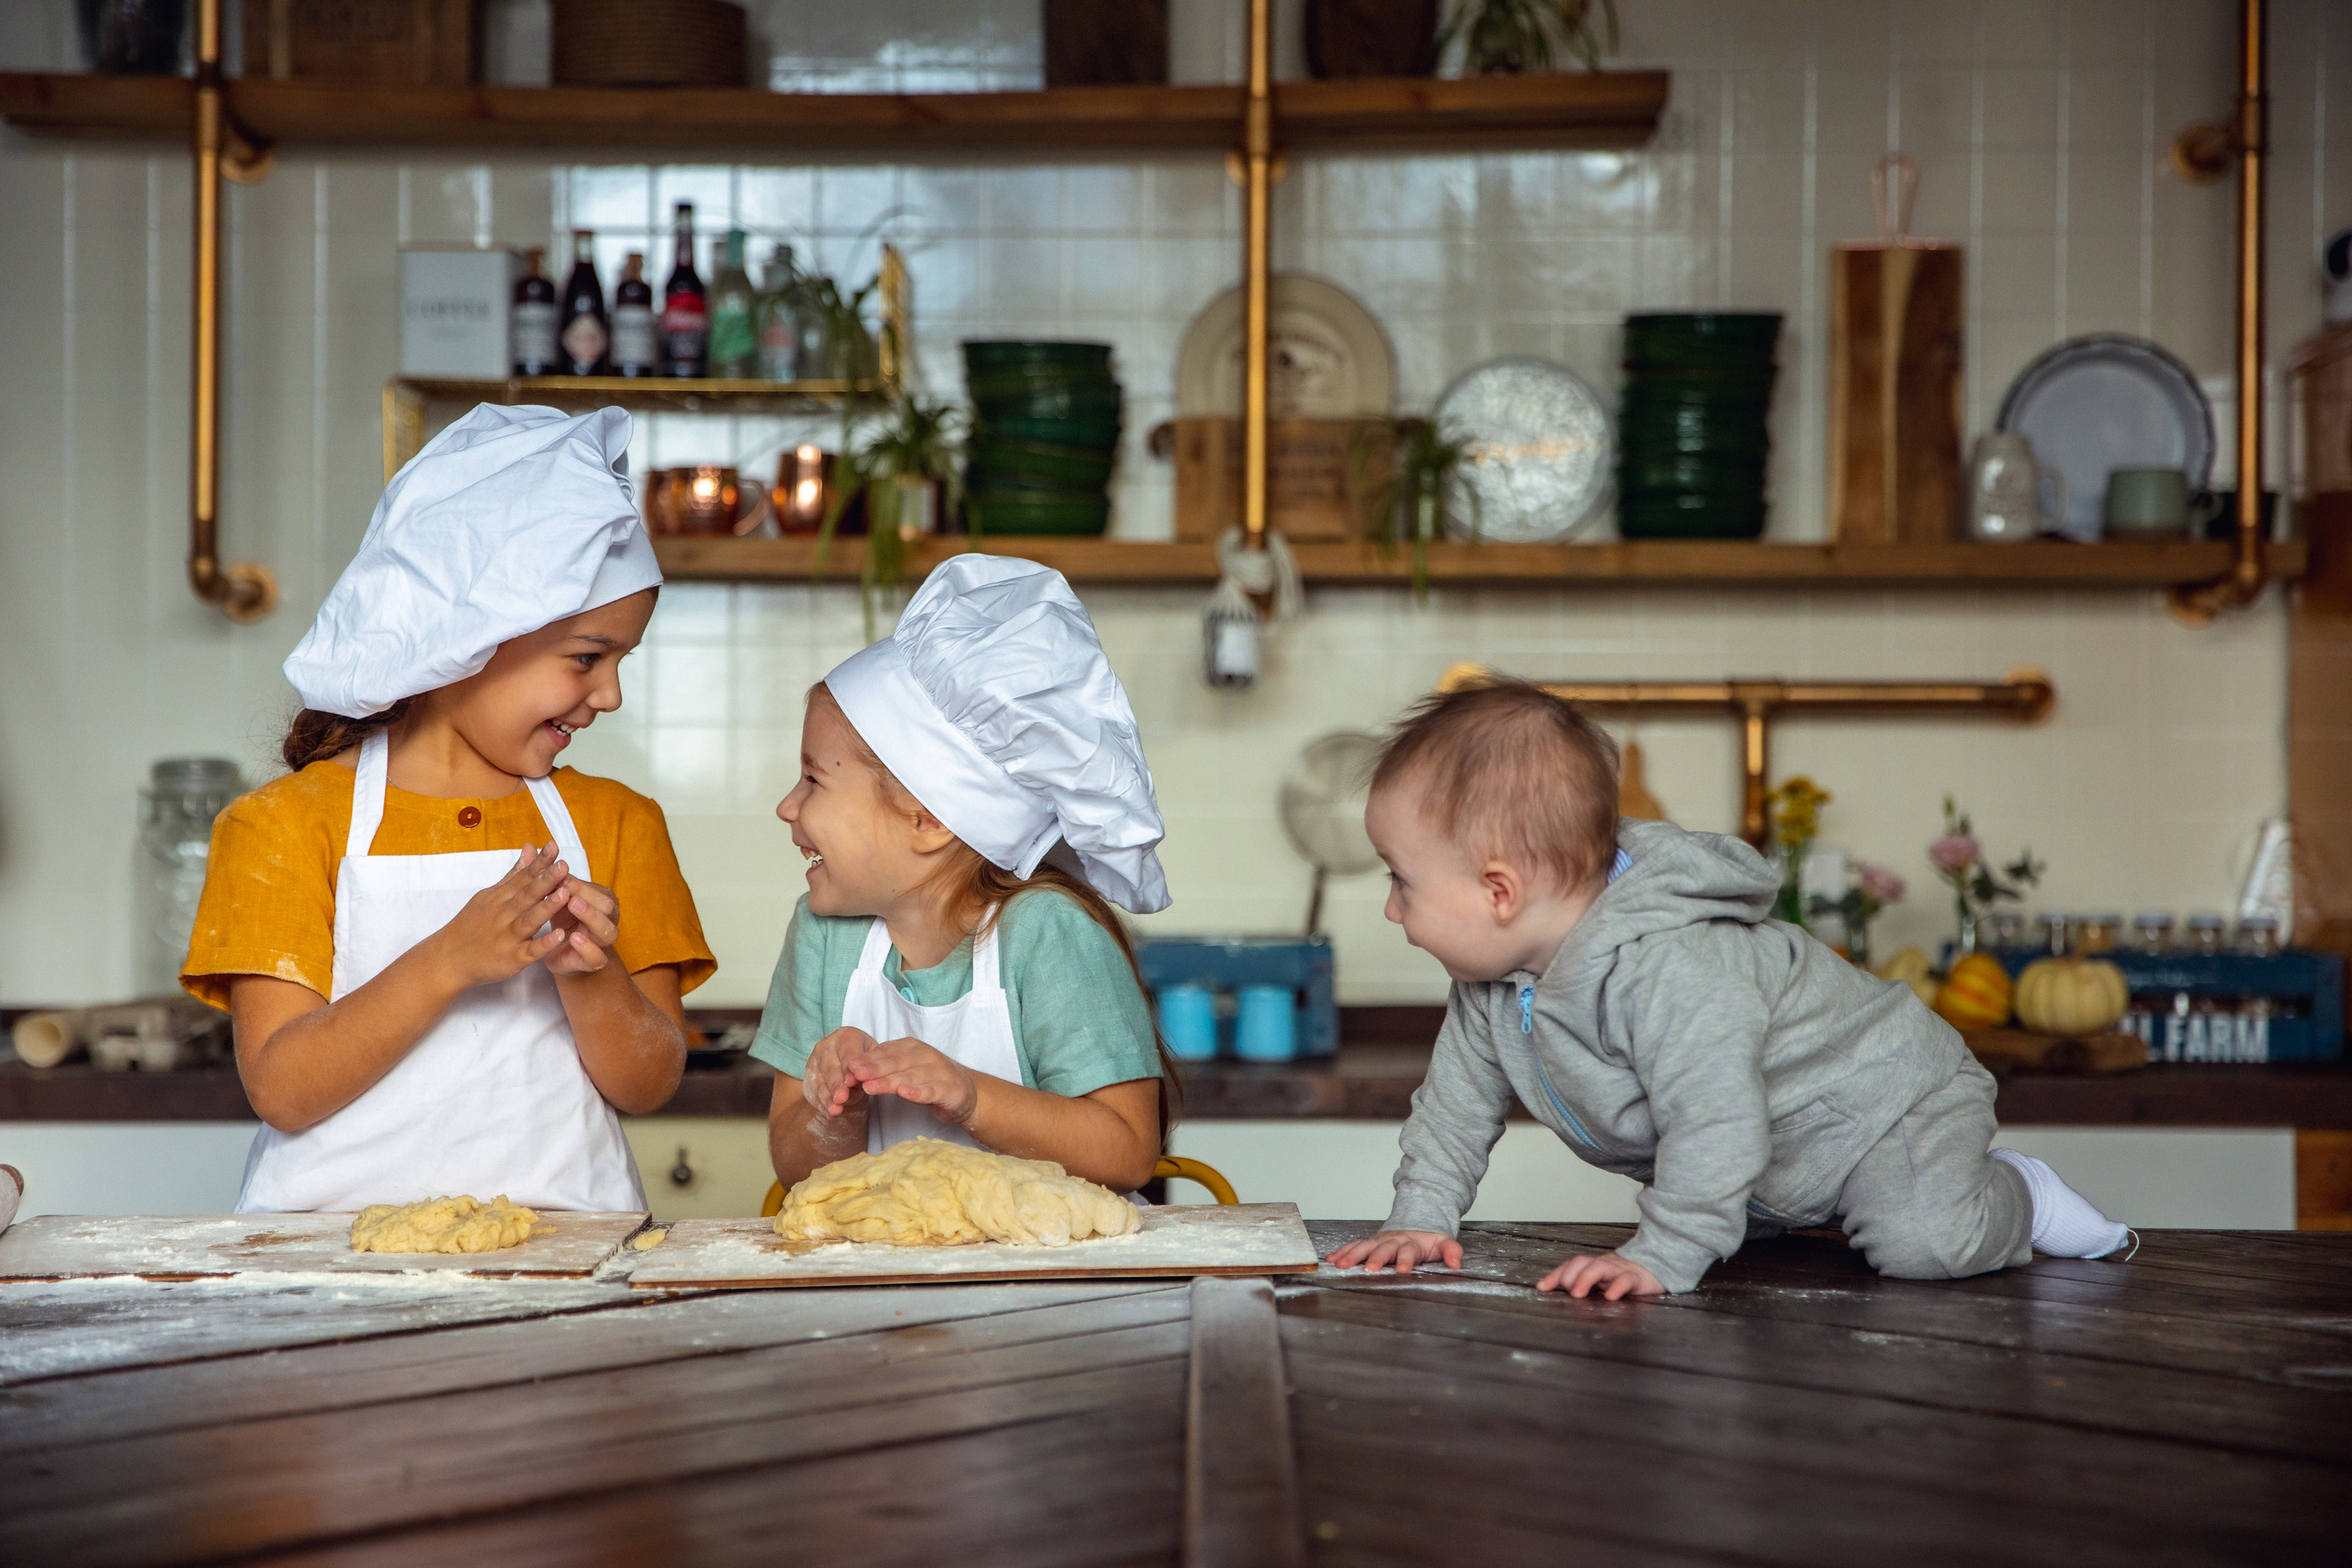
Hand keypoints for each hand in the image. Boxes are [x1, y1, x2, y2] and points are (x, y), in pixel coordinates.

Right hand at [428, 845, 571, 990]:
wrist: (447, 959)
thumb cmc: (471, 925)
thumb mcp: (490, 896)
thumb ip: (514, 874)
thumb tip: (529, 848)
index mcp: (500, 898)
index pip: (522, 876)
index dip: (539, 862)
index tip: (553, 846)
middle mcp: (504, 915)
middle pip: (527, 895)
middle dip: (546, 880)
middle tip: (563, 866)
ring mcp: (508, 937)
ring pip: (529, 920)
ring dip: (547, 907)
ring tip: (565, 893)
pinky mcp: (512, 959)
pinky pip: (530, 951)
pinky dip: (544, 944)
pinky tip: (559, 935)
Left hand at [546, 875, 619, 976]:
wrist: (562, 952)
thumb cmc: (564, 919)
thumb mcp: (559, 898)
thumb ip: (556, 880)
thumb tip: (539, 852)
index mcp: (602, 903)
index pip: (597, 891)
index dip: (579, 885)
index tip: (559, 877)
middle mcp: (607, 921)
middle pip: (608, 908)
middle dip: (588, 899)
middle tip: (569, 893)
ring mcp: (602, 943)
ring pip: (609, 932)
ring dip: (592, 919)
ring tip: (573, 907)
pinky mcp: (593, 962)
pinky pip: (598, 958)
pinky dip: (588, 949)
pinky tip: (573, 938)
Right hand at [802, 1027, 876, 1119]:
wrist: (850, 1062)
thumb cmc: (866, 1060)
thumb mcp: (873, 1059)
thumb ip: (868, 1068)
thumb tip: (859, 1080)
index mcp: (845, 1036)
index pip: (847, 1053)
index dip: (848, 1068)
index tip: (852, 1082)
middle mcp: (826, 1046)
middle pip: (830, 1067)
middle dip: (836, 1084)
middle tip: (841, 1098)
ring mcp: (814, 1061)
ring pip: (819, 1081)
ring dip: (827, 1097)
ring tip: (835, 1110)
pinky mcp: (808, 1076)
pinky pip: (813, 1092)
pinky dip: (822, 1104)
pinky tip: (830, 1113)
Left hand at [845, 1036, 979, 1127]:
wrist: (965, 1092)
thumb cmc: (929, 1079)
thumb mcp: (906, 1068)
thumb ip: (885, 1066)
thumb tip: (855, 1067)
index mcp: (913, 1047)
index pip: (887, 1051)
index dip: (868, 1058)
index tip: (849, 1066)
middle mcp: (927, 1055)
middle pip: (897, 1062)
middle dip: (875, 1068)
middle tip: (855, 1075)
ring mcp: (940, 1071)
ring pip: (911, 1076)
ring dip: (890, 1081)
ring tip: (871, 1087)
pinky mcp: (951, 1089)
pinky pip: (932, 1090)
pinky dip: (918, 1092)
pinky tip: (905, 1094)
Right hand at [1326, 1229, 1463, 1273]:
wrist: (1417, 1221)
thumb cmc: (1429, 1240)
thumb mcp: (1444, 1243)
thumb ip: (1452, 1252)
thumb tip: (1456, 1263)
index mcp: (1412, 1243)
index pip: (1409, 1251)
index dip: (1405, 1260)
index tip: (1402, 1270)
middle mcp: (1393, 1241)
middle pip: (1383, 1249)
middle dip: (1375, 1258)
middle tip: (1368, 1269)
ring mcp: (1379, 1240)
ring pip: (1364, 1246)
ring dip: (1352, 1255)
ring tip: (1341, 1265)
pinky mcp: (1370, 1243)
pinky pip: (1354, 1245)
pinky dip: (1342, 1251)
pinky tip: (1332, 1259)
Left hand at [1538, 1250, 1664, 1299]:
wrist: (1655, 1270)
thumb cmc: (1623, 1279)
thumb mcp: (1601, 1283)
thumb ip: (1582, 1286)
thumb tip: (1552, 1293)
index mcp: (1592, 1267)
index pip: (1570, 1265)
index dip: (1556, 1275)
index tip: (1542, 1288)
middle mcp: (1603, 1266)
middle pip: (1582, 1261)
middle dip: (1569, 1275)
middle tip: (1566, 1291)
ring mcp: (1619, 1271)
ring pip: (1600, 1267)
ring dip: (1586, 1278)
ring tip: (1578, 1293)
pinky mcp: (1637, 1279)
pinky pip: (1626, 1279)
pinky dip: (1617, 1287)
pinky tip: (1610, 1296)